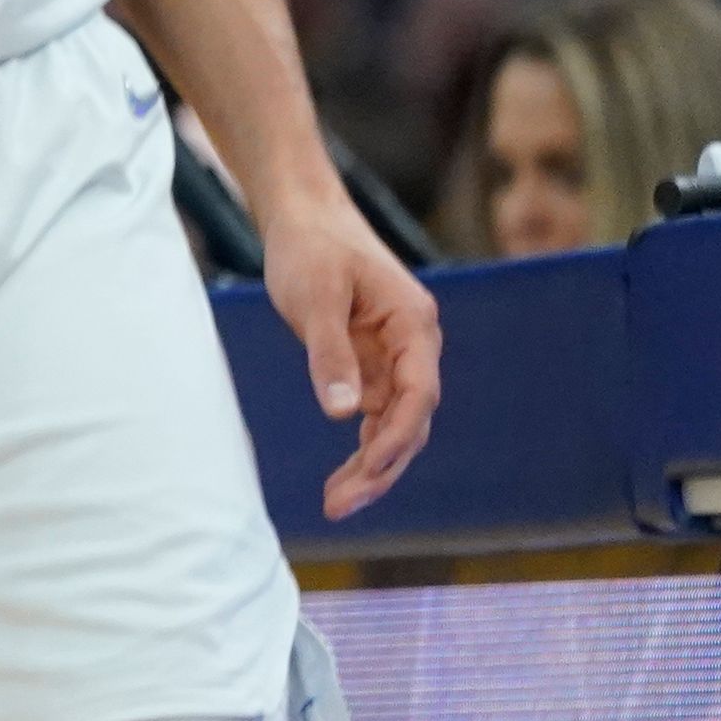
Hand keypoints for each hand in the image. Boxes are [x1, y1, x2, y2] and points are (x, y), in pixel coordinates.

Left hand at [263, 199, 440, 519]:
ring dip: (370, 466)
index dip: (396, 438)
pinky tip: (343, 477)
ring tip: (335, 504)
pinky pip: (375, 415)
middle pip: (410, 421)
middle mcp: (414, 345)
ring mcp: (394, 357)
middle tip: (337, 505)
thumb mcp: (315, 296)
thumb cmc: (311, 246)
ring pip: (394, 425)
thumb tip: (343, 413)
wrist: (302, 215)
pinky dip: (361, 446)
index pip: (418, 394)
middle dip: (380, 467)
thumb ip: (329, 353)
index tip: (367, 469)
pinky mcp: (371, 363)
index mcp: (414, 324)